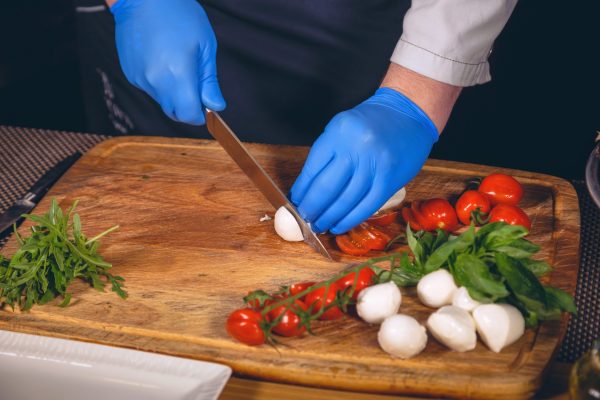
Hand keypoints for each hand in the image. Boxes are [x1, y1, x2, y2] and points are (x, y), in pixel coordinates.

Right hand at [110, 0, 224, 124]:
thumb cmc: (178, 14)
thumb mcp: (205, 46)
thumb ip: (209, 81)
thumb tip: (216, 106)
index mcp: (178, 75)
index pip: (189, 115)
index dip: (199, 114)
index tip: (205, 105)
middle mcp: (156, 81)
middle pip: (174, 112)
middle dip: (187, 105)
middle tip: (194, 83)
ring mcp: (140, 79)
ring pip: (162, 101)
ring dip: (173, 93)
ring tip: (176, 63)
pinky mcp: (131, 74)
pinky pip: (150, 88)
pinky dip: (159, 82)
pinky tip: (162, 60)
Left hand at [290, 87, 438, 233]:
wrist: (409, 114)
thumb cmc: (371, 122)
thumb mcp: (342, 127)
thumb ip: (326, 154)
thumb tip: (306, 189)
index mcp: (339, 132)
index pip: (312, 169)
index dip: (301, 191)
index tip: (294, 203)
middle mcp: (356, 148)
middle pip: (326, 188)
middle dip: (311, 209)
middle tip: (304, 220)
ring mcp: (375, 165)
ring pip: (345, 201)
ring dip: (329, 218)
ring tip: (319, 226)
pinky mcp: (390, 180)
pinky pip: (366, 206)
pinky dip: (350, 219)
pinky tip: (338, 226)